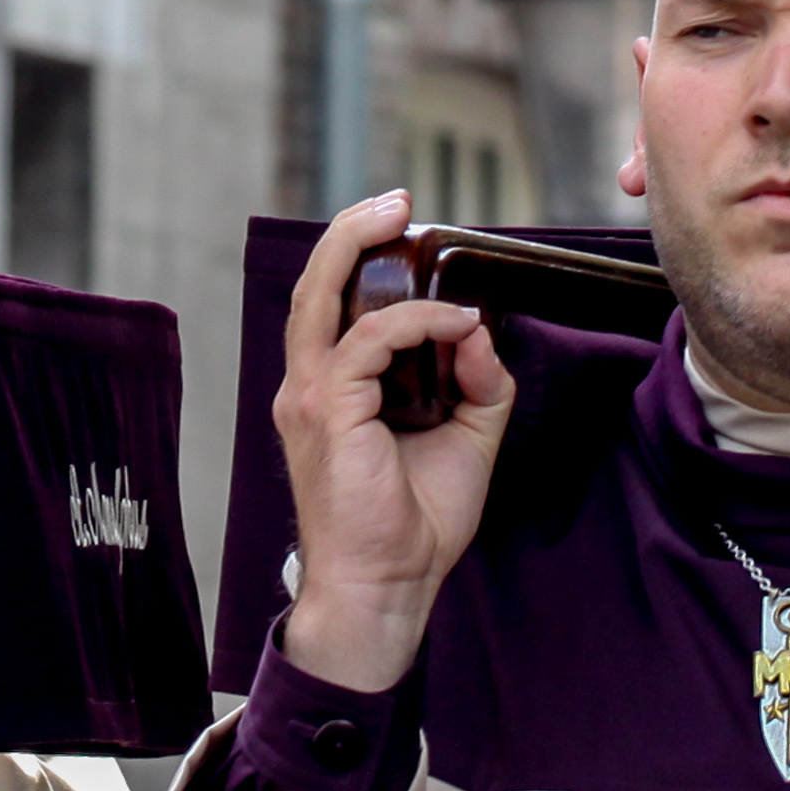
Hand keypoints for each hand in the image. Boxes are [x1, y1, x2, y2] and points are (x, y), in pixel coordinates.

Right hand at [272, 193, 512, 693]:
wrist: (387, 588)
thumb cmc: (414, 526)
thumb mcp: (466, 440)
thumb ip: (478, 382)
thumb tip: (482, 332)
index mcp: (331, 391)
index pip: (336, 305)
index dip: (366, 260)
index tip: (416, 235)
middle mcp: (308, 386)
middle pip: (314, 284)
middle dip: (351, 230)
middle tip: (399, 201)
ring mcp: (310, 397)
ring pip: (322, 296)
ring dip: (362, 248)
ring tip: (403, 220)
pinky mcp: (327, 412)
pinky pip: (368, 342)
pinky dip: (415, 322)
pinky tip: (455, 325)